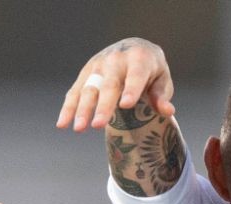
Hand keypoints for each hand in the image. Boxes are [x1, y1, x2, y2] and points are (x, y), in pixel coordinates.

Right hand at [57, 37, 175, 131]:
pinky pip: (75, 91)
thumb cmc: (151, 70)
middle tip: (98, 125)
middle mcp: (116, 59)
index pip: (135, 75)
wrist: (134, 48)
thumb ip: (162, 95)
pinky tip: (63, 124)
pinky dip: (68, 108)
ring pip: (89, 88)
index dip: (131, 89)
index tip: (126, 105)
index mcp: (139, 58)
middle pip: (109, 85)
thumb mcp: (162, 78)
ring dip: (82, 109)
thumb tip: (167, 111)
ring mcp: (98, 66)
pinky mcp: (86, 73)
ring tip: (78, 128)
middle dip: (103, 105)